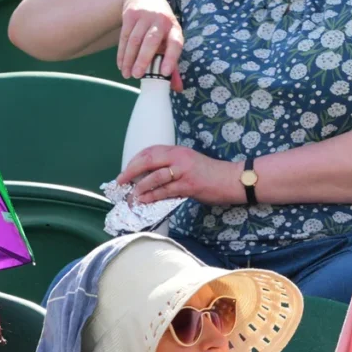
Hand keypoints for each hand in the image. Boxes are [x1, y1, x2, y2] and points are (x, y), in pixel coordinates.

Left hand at [117, 145, 239, 205]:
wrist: (231, 179)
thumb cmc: (210, 173)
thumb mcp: (189, 163)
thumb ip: (172, 166)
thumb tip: (151, 177)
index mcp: (178, 150)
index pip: (150, 151)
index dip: (135, 160)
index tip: (126, 170)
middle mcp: (179, 157)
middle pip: (148, 160)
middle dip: (131, 171)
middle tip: (120, 181)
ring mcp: (183, 171)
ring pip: (155, 177)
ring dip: (140, 187)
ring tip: (131, 196)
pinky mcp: (188, 185)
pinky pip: (165, 191)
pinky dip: (153, 196)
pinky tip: (145, 201)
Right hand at [118, 0, 184, 89]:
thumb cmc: (159, 25)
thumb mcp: (168, 38)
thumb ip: (172, 62)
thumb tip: (177, 88)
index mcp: (174, 28)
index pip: (175, 43)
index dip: (171, 58)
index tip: (164, 73)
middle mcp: (161, 20)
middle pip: (151, 41)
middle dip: (143, 59)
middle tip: (137, 76)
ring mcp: (145, 16)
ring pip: (135, 40)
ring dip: (129, 59)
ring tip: (127, 74)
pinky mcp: (130, 14)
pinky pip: (124, 37)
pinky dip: (122, 53)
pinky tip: (121, 65)